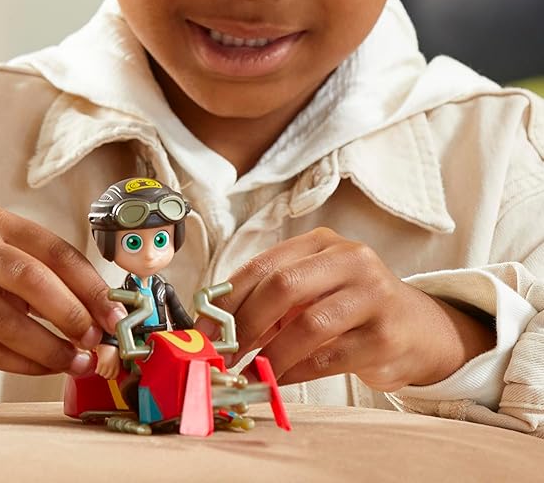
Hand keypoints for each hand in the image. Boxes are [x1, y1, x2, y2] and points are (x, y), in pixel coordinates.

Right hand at [0, 207, 126, 375]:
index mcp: (1, 223)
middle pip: (33, 281)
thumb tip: (99, 308)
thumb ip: (45, 267)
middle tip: (98, 339)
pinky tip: (46, 367)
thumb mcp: (3, 243)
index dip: (92, 285)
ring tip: (79, 361)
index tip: (116, 313)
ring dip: (51, 349)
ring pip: (9, 324)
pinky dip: (23, 363)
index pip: (57, 251)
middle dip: (73, 315)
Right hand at [94, 343, 120, 379]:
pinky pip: (98, 371)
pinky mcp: (101, 363)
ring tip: (100, 369)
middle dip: (105, 374)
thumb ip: (114, 365)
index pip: (115, 375)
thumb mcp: (116, 358)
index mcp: (117, 364)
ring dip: (100, 372)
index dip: (111, 376)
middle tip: (103, 372)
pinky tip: (97, 368)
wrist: (108, 342)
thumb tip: (111, 372)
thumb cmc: (112, 348)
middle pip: (108, 376)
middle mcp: (113, 366)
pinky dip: (97, 370)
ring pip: (102, 374)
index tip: (109, 376)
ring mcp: (107, 365)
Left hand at [203, 228, 495, 390]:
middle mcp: (350, 259)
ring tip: (248, 372)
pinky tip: (278, 380)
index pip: (264, 264)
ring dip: (270, 355)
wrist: (418, 328)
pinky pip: (330, 357)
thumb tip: (218, 327)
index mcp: (322, 242)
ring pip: (308, 324)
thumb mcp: (314, 289)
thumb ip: (273, 299)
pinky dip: (296, 372)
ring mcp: (373, 294)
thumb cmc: (350, 306)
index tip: (203, 329)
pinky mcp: (386, 335)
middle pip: (283, 286)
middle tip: (223, 354)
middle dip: (244, 324)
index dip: (227, 298)